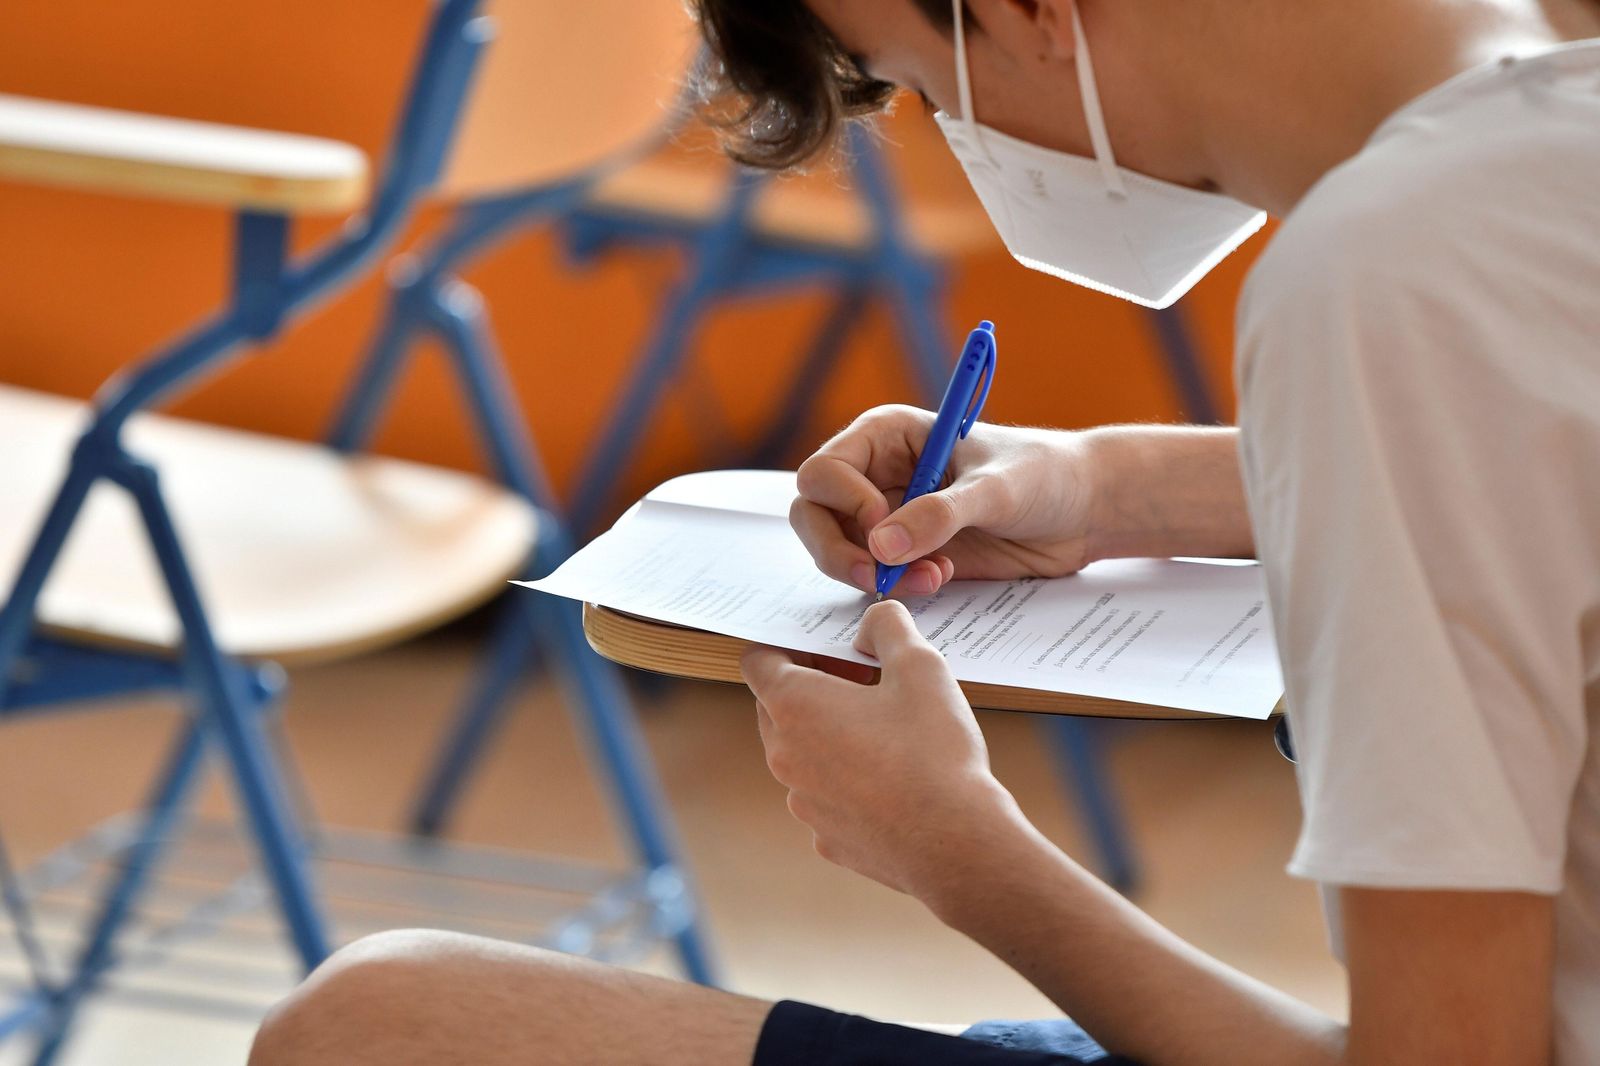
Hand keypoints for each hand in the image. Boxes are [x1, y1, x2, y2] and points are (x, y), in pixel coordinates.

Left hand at [740, 599, 1025, 898]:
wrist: (955, 843)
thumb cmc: (933, 752)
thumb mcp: (920, 665)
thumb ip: (887, 627)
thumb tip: (871, 623)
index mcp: (794, 706)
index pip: (758, 660)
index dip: (790, 644)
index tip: (830, 648)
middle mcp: (784, 755)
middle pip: (776, 706)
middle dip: (813, 686)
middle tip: (866, 681)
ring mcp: (802, 801)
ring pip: (801, 752)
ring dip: (830, 733)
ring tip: (886, 729)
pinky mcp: (826, 836)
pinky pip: (826, 794)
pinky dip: (847, 779)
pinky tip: (893, 778)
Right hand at [792, 405, 1097, 596]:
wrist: (1083, 510)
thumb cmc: (1044, 475)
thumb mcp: (996, 489)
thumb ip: (940, 514)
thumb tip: (881, 545)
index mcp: (886, 436)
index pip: (824, 471)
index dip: (844, 503)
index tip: (882, 524)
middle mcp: (876, 475)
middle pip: (814, 515)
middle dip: (840, 550)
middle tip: (877, 575)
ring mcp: (887, 518)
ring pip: (837, 552)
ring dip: (872, 575)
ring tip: (932, 576)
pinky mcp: (906, 555)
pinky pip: (873, 578)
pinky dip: (895, 589)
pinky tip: (941, 578)